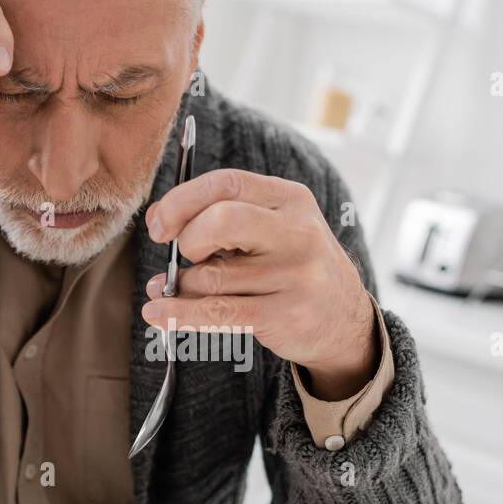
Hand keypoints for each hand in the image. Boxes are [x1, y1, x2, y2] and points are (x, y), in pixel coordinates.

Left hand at [141, 169, 378, 399]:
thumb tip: (158, 220)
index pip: (227, 183)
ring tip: (184, 289)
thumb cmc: (293, 267)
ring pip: (212, 276)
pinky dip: (178, 313)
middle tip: (183, 255)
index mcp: (291, 199)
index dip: (182, 200)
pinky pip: (217, 312)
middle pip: (221, 220)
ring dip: (183, 286)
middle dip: (187, 238)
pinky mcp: (284, 315)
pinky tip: (157, 314)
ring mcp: (294, 275)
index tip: (159, 224)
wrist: (345, 320)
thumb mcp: (274, 228)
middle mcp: (298, 232)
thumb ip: (223, 216)